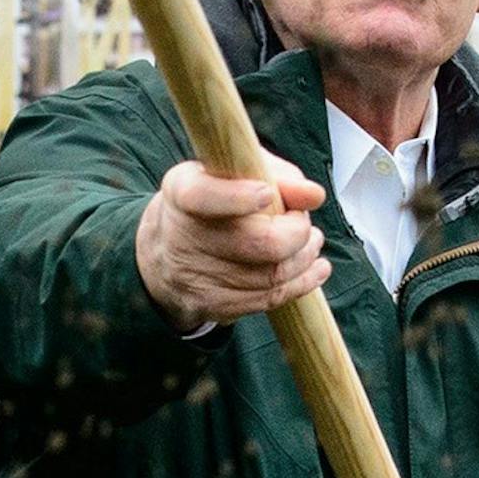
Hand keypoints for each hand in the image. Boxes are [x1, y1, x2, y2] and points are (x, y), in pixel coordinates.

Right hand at [135, 152, 328, 331]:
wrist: (164, 252)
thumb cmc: (212, 201)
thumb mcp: (233, 172)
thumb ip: (277, 175)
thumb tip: (313, 195)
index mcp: (182, 192)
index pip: (201, 196)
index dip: (236, 197)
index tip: (266, 194)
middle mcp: (182, 236)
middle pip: (256, 242)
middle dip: (296, 233)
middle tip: (302, 222)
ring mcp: (196, 276)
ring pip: (271, 275)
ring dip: (304, 257)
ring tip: (310, 241)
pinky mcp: (212, 305)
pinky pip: (268, 299)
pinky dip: (301, 283)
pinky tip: (314, 268)